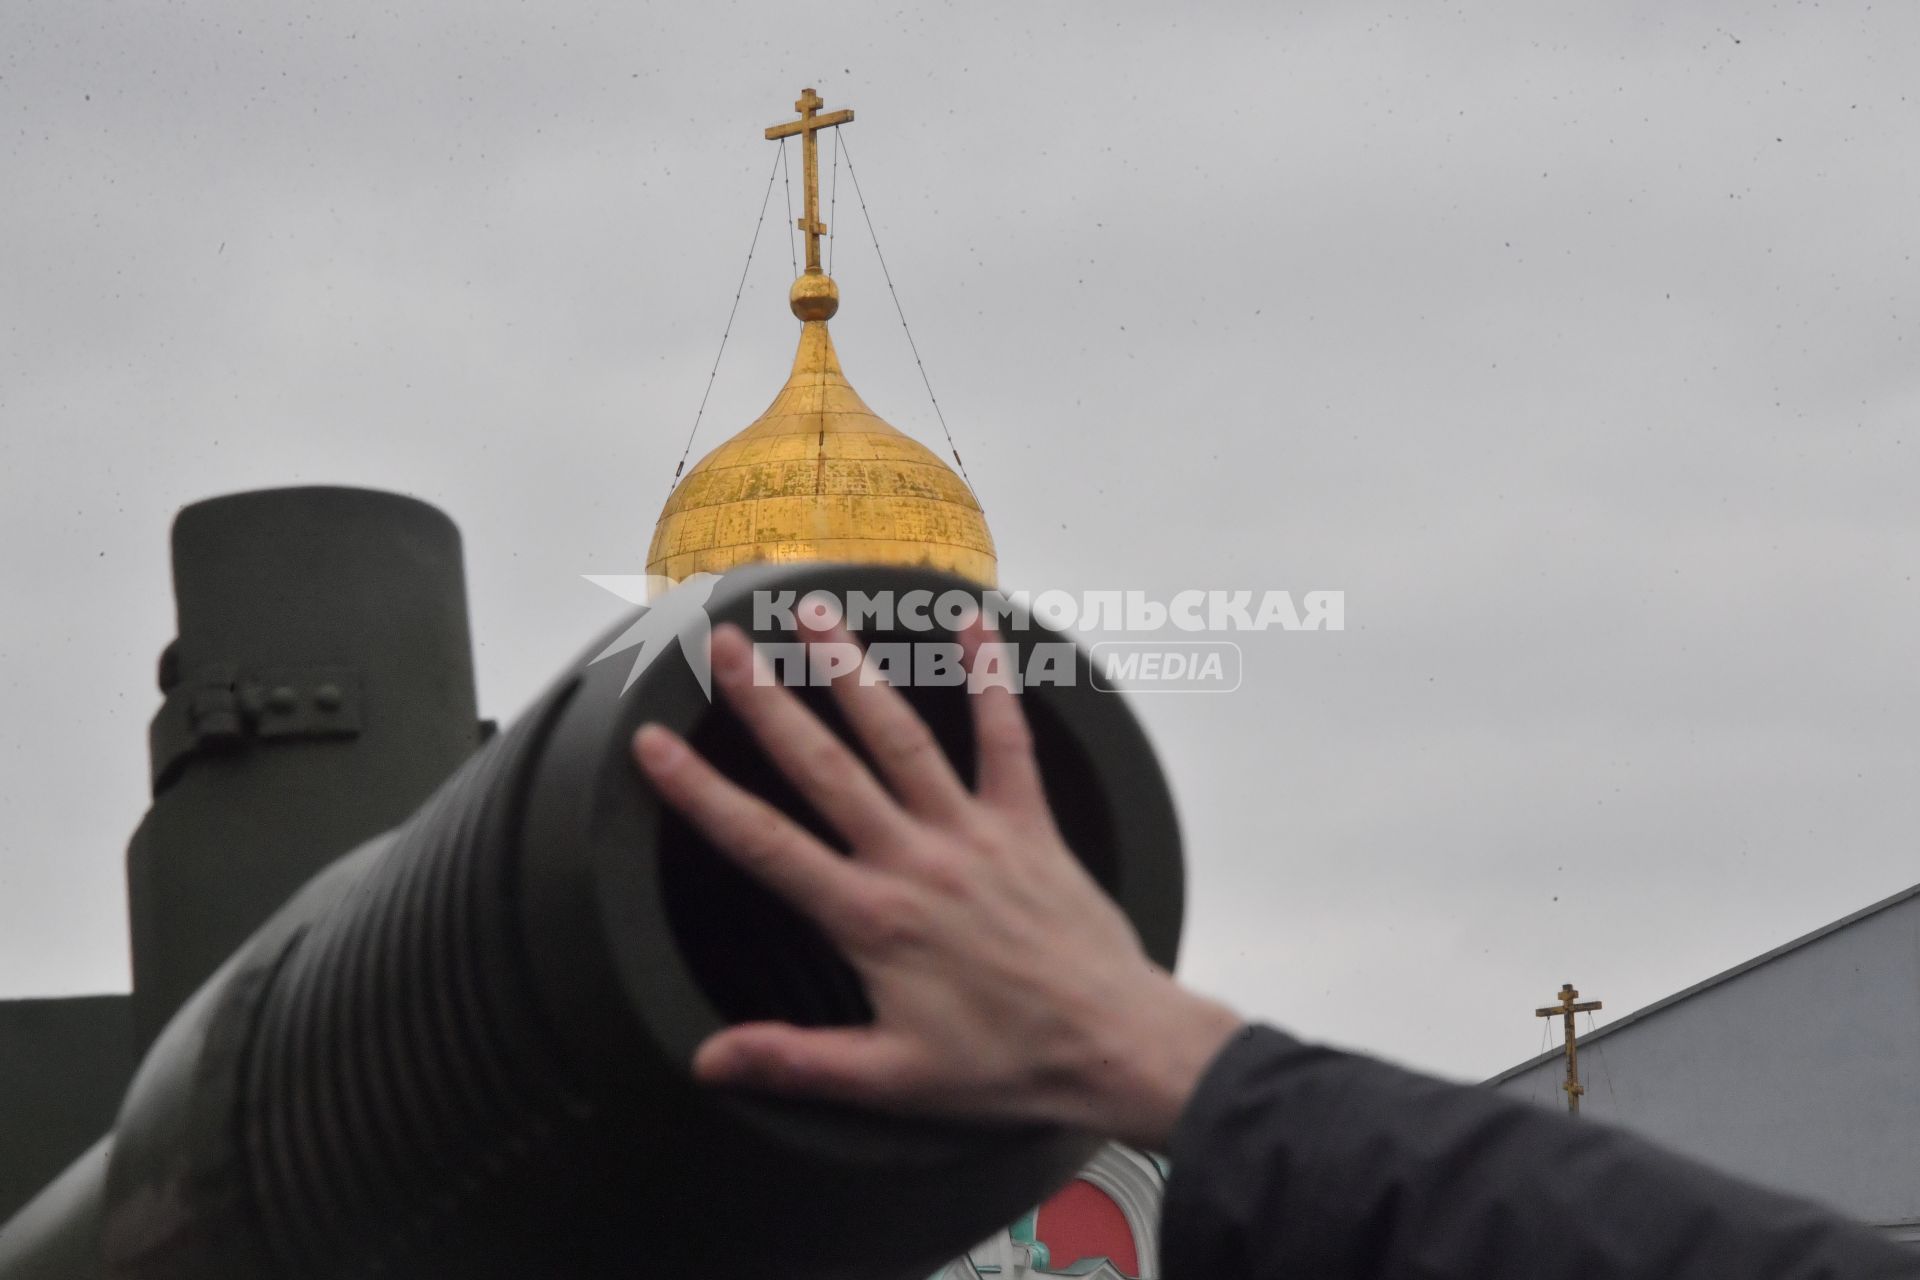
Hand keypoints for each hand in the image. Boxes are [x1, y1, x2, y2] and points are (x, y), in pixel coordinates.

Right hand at [630, 620, 1241, 1150]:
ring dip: (854, 671)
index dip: (701, 792)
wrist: (1114, 1046)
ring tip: (815, 615)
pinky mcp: (1028, 822)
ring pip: (901, 736)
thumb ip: (795, 1061)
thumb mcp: (890, 1080)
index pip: (764, 843)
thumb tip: (708, 1059)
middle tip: (725, 643)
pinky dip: (991, 679)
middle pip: (825, 766)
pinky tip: (973, 624)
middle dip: (767, 701)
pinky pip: (1008, 738)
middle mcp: (915, 859)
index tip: (654, 744)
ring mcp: (973, 832)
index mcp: (871, 917)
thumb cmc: (1007, 1064)